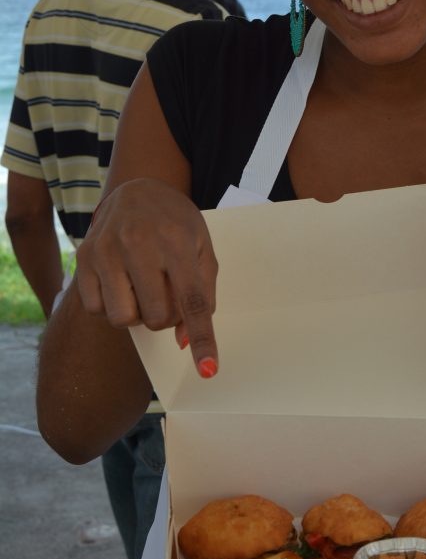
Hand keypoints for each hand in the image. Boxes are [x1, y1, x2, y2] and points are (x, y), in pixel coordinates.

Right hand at [76, 178, 218, 377]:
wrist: (137, 189)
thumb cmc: (176, 223)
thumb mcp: (202, 248)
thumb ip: (203, 294)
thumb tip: (183, 341)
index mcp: (177, 241)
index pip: (193, 300)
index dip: (202, 338)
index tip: (208, 369)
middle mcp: (139, 243)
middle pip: (157, 317)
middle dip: (166, 317)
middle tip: (165, 293)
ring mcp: (107, 250)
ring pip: (123, 318)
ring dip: (137, 313)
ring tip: (142, 288)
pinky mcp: (84, 257)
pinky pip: (96, 309)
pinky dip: (110, 306)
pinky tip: (120, 282)